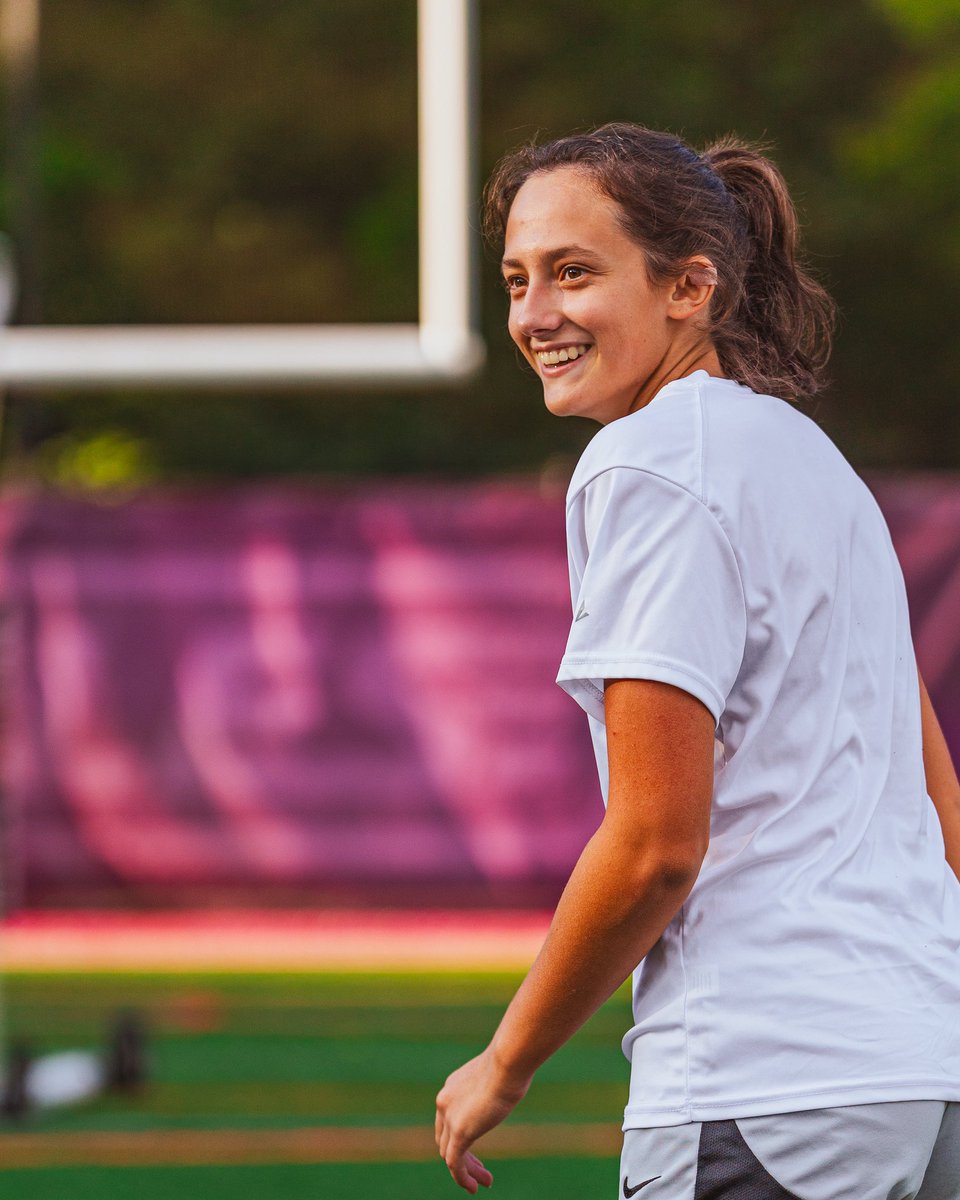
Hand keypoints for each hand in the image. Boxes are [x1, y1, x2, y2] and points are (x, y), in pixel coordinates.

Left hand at [435, 1045, 530, 1191]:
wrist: (507, 1062)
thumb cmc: (511, 1062)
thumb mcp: (499, 1072)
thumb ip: (496, 1081)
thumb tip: (512, 1078)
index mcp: (452, 1086)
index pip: (448, 1118)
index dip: (460, 1135)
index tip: (477, 1145)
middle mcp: (444, 1101)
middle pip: (445, 1137)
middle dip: (464, 1155)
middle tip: (482, 1169)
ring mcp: (449, 1117)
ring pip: (449, 1153)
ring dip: (467, 1170)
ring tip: (485, 1182)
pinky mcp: (459, 1131)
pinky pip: (455, 1163)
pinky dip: (462, 1177)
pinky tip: (474, 1187)